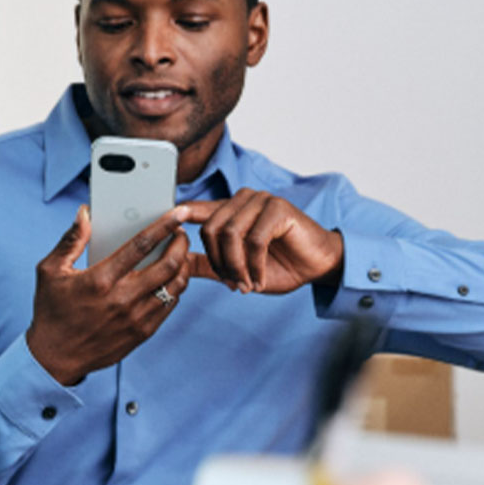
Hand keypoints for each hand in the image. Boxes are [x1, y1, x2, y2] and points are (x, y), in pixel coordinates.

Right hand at [26, 205, 191, 384]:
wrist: (55, 358)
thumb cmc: (51, 311)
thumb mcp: (50, 271)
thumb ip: (71, 240)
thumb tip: (85, 213)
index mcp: (101, 280)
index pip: (142, 245)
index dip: (165, 225)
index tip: (179, 212)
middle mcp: (123, 299)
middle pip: (169, 264)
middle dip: (181, 243)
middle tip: (180, 233)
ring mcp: (136, 318)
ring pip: (176, 286)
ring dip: (183, 265)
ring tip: (179, 254)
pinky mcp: (142, 332)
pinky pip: (170, 305)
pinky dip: (176, 287)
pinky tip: (171, 278)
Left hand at [182, 189, 342, 293]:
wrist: (317, 266)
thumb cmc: (280, 265)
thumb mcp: (238, 269)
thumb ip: (209, 264)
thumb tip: (178, 262)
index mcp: (231, 210)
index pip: (199, 210)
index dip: (181, 215)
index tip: (166, 221)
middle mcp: (244, 200)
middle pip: (211, 228)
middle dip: (218, 262)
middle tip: (231, 283)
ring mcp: (262, 200)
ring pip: (230, 234)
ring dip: (236, 266)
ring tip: (246, 284)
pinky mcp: (279, 209)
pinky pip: (255, 240)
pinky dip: (254, 265)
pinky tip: (259, 279)